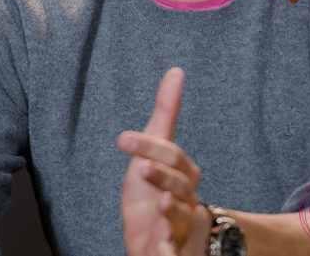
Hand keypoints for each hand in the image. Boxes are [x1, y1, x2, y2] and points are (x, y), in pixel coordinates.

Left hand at [118, 68, 205, 255]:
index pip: (172, 155)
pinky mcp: (174, 250)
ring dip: (173, 213)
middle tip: (141, 170)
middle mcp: (188, 200)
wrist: (156, 238)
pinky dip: (168, 250)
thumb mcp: (154, 151)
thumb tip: (176, 71)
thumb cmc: (154, 190)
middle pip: (181, 186)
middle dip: (163, 177)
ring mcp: (182, 228)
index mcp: (184, 174)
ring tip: (161, 207)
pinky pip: (175, 251)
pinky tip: (159, 246)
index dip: (148, 145)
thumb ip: (166, 113)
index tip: (121, 139)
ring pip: (183, 219)